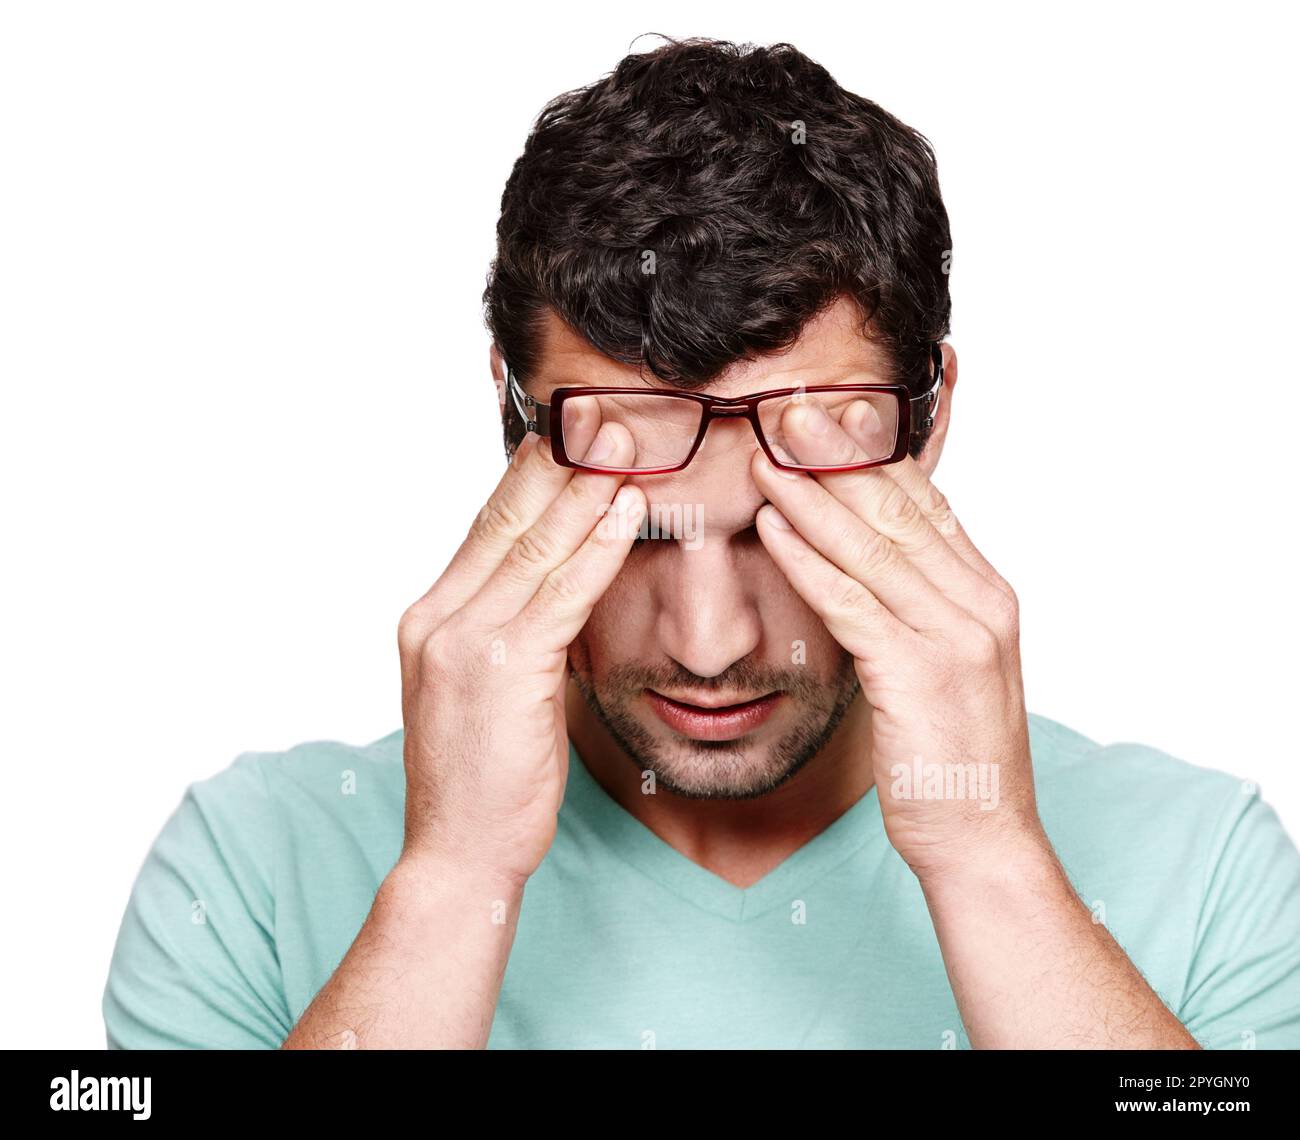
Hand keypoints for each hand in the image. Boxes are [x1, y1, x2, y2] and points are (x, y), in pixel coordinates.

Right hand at [396, 428, 643, 886]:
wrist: (458, 853)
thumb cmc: (482, 779)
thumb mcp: (489, 690)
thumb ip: (511, 631)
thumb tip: (558, 587)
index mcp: (431, 618)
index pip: (487, 529)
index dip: (529, 477)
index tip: (566, 435)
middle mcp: (438, 617)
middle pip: (507, 520)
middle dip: (560, 464)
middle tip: (601, 414)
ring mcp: (463, 640)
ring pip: (536, 546)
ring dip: (586, 489)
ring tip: (625, 442)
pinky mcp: (503, 667)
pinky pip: (561, 592)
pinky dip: (597, 545)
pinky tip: (626, 510)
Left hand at [751, 438, 1045, 882]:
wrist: (981, 834)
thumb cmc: (952, 753)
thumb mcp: (944, 663)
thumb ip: (917, 606)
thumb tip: (868, 562)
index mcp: (988, 595)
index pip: (927, 504)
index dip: (875, 455)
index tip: (830, 415)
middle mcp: (979, 603)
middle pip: (899, 510)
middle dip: (840, 456)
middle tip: (790, 410)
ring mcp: (954, 635)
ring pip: (871, 546)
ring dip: (812, 495)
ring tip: (767, 454)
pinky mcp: (918, 671)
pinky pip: (851, 600)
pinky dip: (808, 559)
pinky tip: (774, 527)